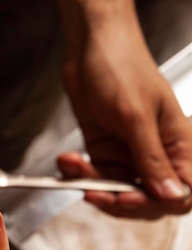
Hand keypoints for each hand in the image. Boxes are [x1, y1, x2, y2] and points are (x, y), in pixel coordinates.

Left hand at [57, 15, 191, 219]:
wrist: (89, 47)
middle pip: (149, 200)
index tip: (130, 198)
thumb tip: (172, 195)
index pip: (181, 192)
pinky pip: (96, 177)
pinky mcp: (106, 152)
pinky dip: (79, 174)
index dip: (158, 203)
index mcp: (179, 144)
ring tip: (78, 172)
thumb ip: (152, 159)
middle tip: (98, 192)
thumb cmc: (121, 66)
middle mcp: (157, 154)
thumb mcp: (136, 115)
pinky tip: (69, 161)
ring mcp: (130, 155)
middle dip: (121, 201)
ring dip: (95, 187)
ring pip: (119, 193)